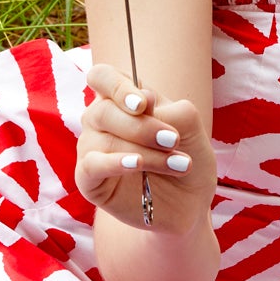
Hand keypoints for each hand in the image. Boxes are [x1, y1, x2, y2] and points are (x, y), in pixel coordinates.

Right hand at [76, 65, 216, 234]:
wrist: (190, 203)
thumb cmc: (186, 158)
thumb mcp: (191, 130)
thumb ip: (171, 110)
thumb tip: (146, 100)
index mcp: (121, 100)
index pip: (102, 77)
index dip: (118, 86)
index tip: (144, 104)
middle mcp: (100, 121)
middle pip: (104, 110)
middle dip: (143, 126)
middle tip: (174, 140)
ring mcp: (91, 149)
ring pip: (106, 140)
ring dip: (146, 151)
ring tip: (180, 164)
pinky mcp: (88, 179)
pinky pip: (92, 165)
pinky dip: (115, 163)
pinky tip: (138, 164)